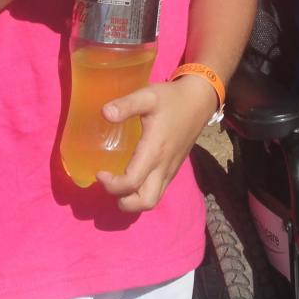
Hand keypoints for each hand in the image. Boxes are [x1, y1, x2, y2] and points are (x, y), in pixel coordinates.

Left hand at [95, 74, 217, 212]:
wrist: (198, 101)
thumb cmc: (172, 99)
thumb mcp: (148, 96)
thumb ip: (126, 105)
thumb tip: (104, 113)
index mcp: (154, 152)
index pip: (132, 183)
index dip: (112, 185)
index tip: (99, 172)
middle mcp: (163, 167)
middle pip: (145, 202)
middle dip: (124, 202)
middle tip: (109, 184)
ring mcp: (170, 170)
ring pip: (153, 200)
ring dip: (133, 200)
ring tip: (118, 184)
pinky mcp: (173, 169)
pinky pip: (158, 191)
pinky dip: (142, 192)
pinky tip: (131, 176)